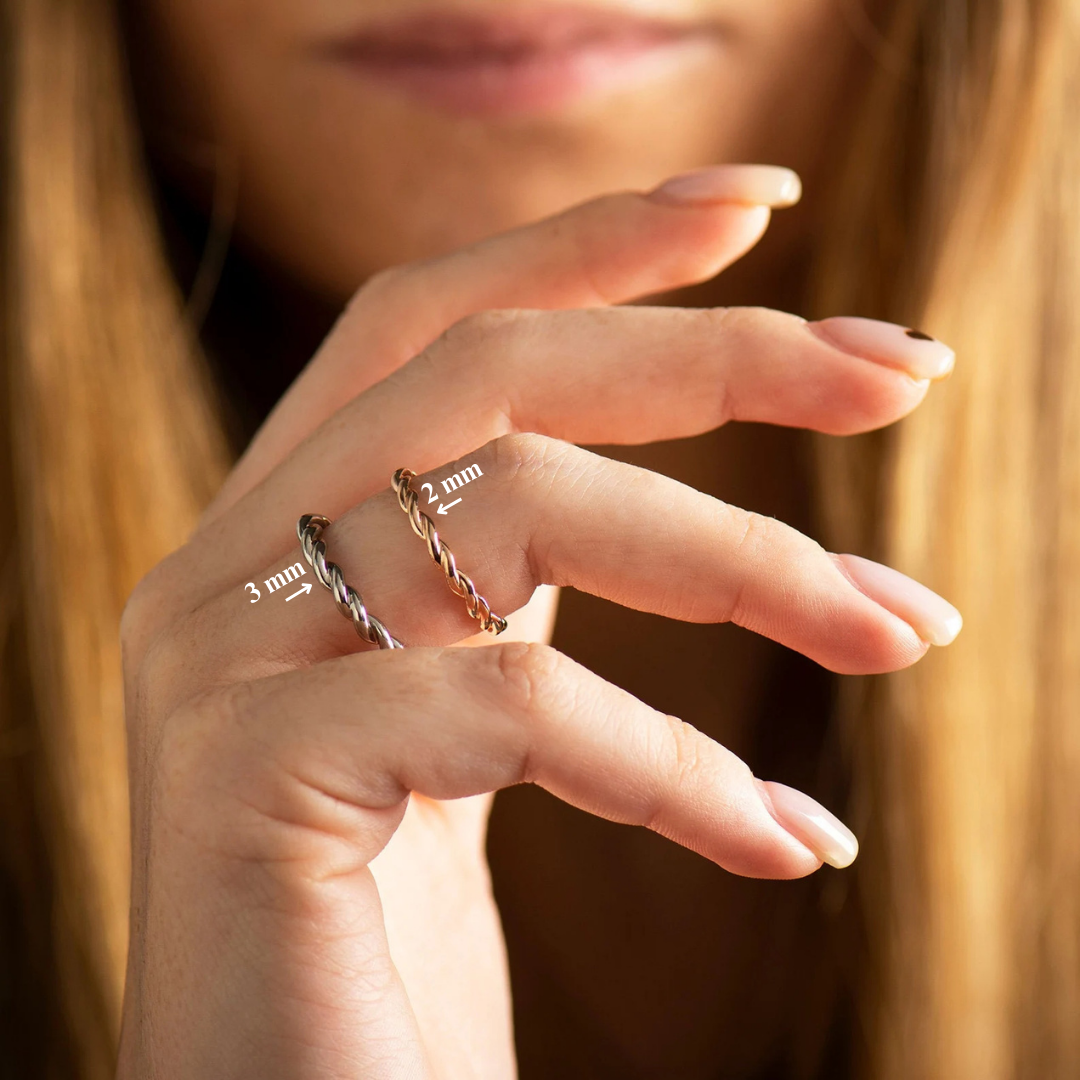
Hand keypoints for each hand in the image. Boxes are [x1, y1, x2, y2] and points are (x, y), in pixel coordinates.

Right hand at [117, 165, 959, 1078]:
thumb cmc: (386, 960)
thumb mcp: (472, 724)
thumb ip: (511, 591)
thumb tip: (687, 496)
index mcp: (282, 539)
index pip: (430, 323)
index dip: (587, 242)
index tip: (755, 206)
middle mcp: (228, 569)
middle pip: (482, 367)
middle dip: (710, 353)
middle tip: (902, 376)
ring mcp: (221, 664)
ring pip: (512, 503)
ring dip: (747, 560)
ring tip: (907, 635)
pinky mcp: (247, 780)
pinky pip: (508, 706)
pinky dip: (675, 768)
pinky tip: (786, 844)